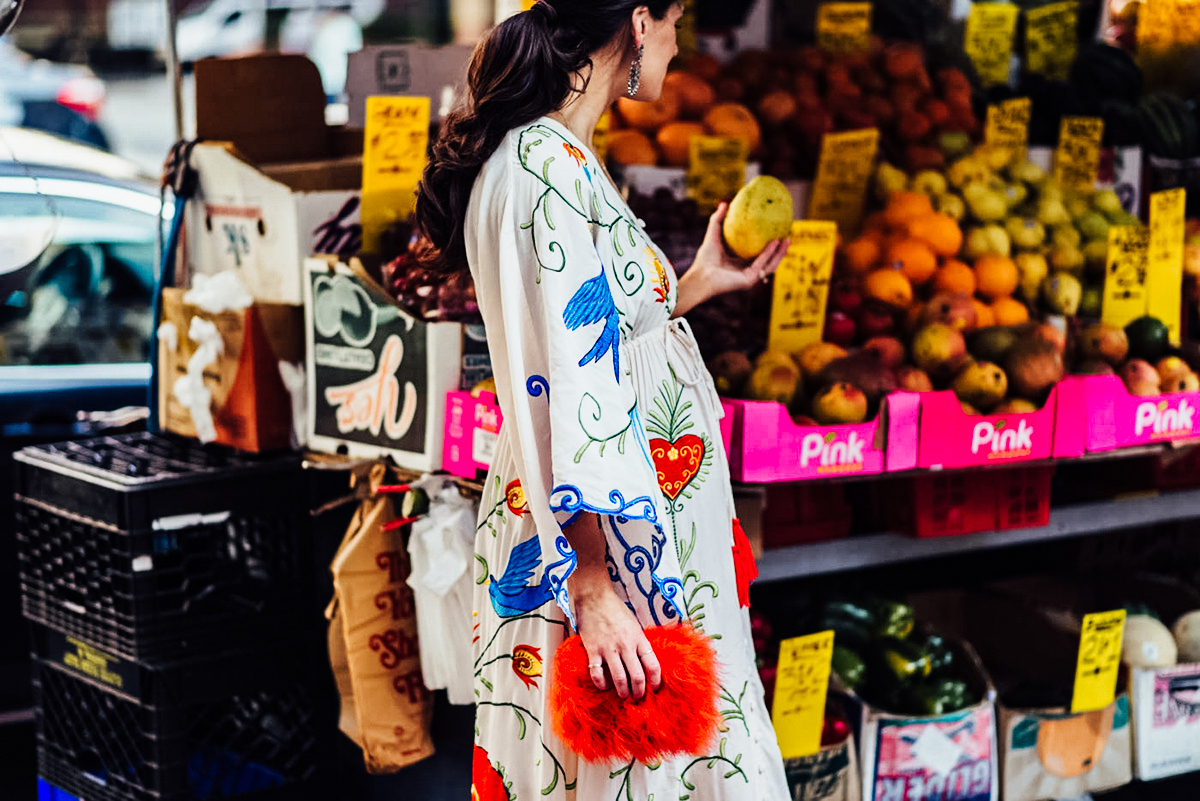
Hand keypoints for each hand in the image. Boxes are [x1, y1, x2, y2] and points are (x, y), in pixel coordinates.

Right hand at [570, 568, 660, 699]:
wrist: (595, 598)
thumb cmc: (616, 611)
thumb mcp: (635, 625)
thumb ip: (639, 643)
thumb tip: (645, 662)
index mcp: (639, 639)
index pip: (653, 665)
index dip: (656, 681)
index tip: (655, 689)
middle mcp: (626, 646)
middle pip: (638, 677)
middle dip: (639, 692)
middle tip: (638, 698)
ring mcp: (609, 649)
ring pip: (620, 679)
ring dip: (623, 692)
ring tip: (623, 695)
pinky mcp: (593, 650)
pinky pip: (597, 674)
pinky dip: (601, 684)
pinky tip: (604, 687)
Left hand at [673, 202, 789, 316]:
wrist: (701, 274)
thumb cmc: (705, 258)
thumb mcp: (713, 234)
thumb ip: (718, 219)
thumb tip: (724, 202)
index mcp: (742, 264)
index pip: (760, 255)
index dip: (771, 246)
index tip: (778, 233)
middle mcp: (748, 271)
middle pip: (770, 261)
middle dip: (781, 251)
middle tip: (788, 236)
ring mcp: (750, 277)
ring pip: (771, 265)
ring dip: (780, 253)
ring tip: (787, 239)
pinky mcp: (750, 280)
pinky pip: (762, 264)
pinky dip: (769, 254)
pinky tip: (775, 243)